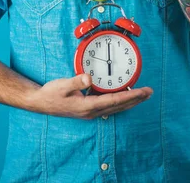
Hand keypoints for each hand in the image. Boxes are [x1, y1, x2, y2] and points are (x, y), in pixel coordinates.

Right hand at [30, 73, 152, 119]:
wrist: (40, 102)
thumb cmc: (51, 93)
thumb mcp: (62, 85)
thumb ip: (76, 80)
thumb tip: (89, 78)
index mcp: (87, 106)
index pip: (114, 100)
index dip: (131, 96)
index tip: (143, 92)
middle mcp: (92, 111)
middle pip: (119, 106)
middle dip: (136, 99)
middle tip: (149, 92)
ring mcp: (90, 112)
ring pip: (115, 107)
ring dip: (130, 101)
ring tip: (142, 95)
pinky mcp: (88, 109)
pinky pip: (109, 106)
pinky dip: (120, 101)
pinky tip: (124, 97)